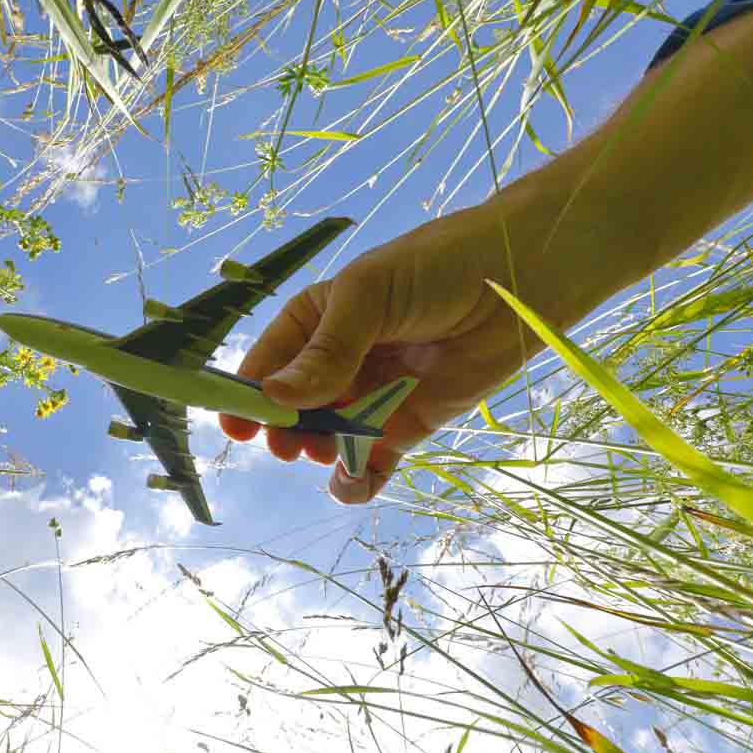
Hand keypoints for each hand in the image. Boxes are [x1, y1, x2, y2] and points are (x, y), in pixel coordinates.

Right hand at [219, 192, 580, 503]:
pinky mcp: (404, 426)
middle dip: (283, 432)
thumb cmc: (434, 269)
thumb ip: (326, 352)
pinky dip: (355, 482)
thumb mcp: (368, 298)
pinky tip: (353, 483)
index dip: (246, 397)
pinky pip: (368, 466)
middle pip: (289, 412)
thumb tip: (275, 397)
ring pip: (324, 442)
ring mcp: (367, 397)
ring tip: (328, 449)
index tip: (237, 427)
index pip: (264, 365)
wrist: (515, 283)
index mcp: (311, 322)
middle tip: (290, 443)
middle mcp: (333, 364)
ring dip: (318, 454)